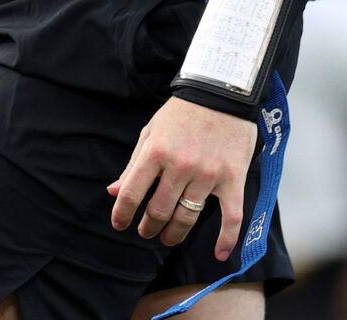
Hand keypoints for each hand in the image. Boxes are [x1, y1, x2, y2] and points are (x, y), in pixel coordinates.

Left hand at [107, 97, 255, 259]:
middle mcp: (180, 165)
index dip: (122, 214)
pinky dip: (226, 239)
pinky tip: (219, 254)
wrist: (223, 91)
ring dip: (174, 234)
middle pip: (159, 211)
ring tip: (168, 238)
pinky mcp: (232, 178)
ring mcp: (208, 174)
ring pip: (187, 217)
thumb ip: (133, 164)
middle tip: (147, 231)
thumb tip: (114, 193)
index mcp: (156, 151)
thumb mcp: (151, 132)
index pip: (132, 193)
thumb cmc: (183, 112)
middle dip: (149, 226)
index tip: (120, 224)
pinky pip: (231, 216)